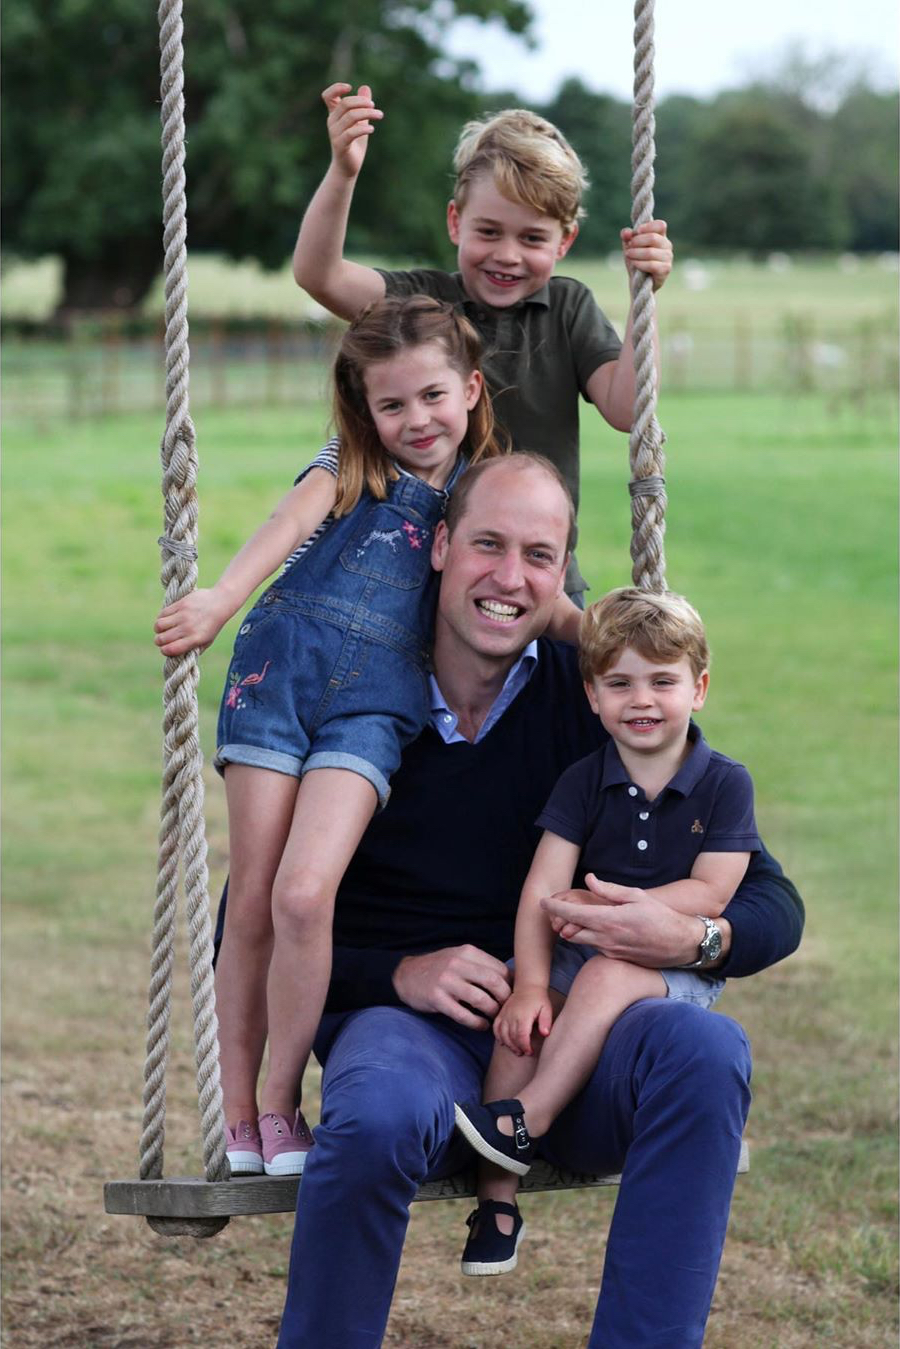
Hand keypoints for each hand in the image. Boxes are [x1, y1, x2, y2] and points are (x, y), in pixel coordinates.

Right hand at [154, 588, 230, 655]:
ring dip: (158, 629)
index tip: (165, 649)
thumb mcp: (207, 641)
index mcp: (195, 639)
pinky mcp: (180, 604)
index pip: (171, 649)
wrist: (220, 603)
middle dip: (159, 641)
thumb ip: (194, 649)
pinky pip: (163, 613)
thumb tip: (179, 656)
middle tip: (161, 639)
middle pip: (162, 638)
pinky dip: (161, 618)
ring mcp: (183, 616)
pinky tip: (166, 619)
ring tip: (162, 629)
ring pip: (159, 625)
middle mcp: (188, 628)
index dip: (164, 651)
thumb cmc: (213, 625)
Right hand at [321, 82, 382, 179]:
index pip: (328, 95)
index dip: (336, 88)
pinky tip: (372, 129)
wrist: (348, 168)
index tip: (350, 87)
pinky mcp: (340, 145)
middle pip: (345, 103)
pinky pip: (351, 132)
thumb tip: (365, 87)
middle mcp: (332, 122)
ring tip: (379, 115)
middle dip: (362, 102)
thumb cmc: (354, 144)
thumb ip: (361, 106)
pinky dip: (363, 129)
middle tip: (375, 106)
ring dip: (367, 113)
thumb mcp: (360, 122)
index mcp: (334, 114)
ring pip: (350, 116)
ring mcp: (335, 134)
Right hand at [392, 946, 511, 1029]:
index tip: (514, 996)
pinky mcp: (437, 998)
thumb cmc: (440, 968)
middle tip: (507, 1009)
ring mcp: (446, 981)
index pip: (499, 969)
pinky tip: (482, 1026)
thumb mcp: (459, 958)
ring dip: (492, 1012)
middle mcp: (457, 964)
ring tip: (494, 1018)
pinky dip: (477, 1023)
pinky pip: (463, 1015)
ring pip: (480, 999)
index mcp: (467, 952)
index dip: (511, 985)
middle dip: (505, 999)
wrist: (406, 975)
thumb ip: (481, 965)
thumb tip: (512, 979)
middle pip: (494, 982)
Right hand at [494, 984, 553, 1056]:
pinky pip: (496, 1027)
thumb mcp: (547, 1009)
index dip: (525, 1046)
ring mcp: (505, 1014)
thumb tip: (545, 1034)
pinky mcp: (501, 1014)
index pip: (521, 1036)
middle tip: (524, 1053)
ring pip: (502, 1034)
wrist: (528, 986)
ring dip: (508, 1045)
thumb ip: (546, 1022)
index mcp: (523, 1015)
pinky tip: (504, 1043)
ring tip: (516, 1051)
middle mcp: (512, 1015)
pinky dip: (498, 1036)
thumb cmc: (539, 999)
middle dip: (518, 1048)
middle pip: (511, 1037)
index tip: (530, 1052)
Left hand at [541, 874, 704, 967]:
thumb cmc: (661, 916)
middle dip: (559, 921)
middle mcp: (606, 938)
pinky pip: (594, 946)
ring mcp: (610, 951)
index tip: (542, 901)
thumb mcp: (636, 896)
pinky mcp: (615, 958)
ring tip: (570, 917)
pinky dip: (587, 937)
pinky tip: (593, 927)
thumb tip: (589, 879)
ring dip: (572, 929)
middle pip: (569, 931)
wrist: (680, 944)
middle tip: (554, 909)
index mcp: (609, 919)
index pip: (572, 914)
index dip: (554, 907)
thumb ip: (609, 890)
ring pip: (580, 940)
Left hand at [621, 219, 672, 290]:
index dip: (648, 226)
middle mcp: (666, 245)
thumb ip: (627, 237)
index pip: (660, 225)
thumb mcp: (629, 247)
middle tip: (629, 247)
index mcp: (660, 236)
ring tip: (628, 255)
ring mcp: (668, 257)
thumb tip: (626, 232)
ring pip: (650, 252)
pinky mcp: (665, 269)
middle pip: (653, 238)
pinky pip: (652, 265)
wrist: (639, 283)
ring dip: (636, 253)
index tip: (636, 231)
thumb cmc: (636, 260)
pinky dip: (640, 263)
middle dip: (637, 241)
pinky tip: (634, 264)